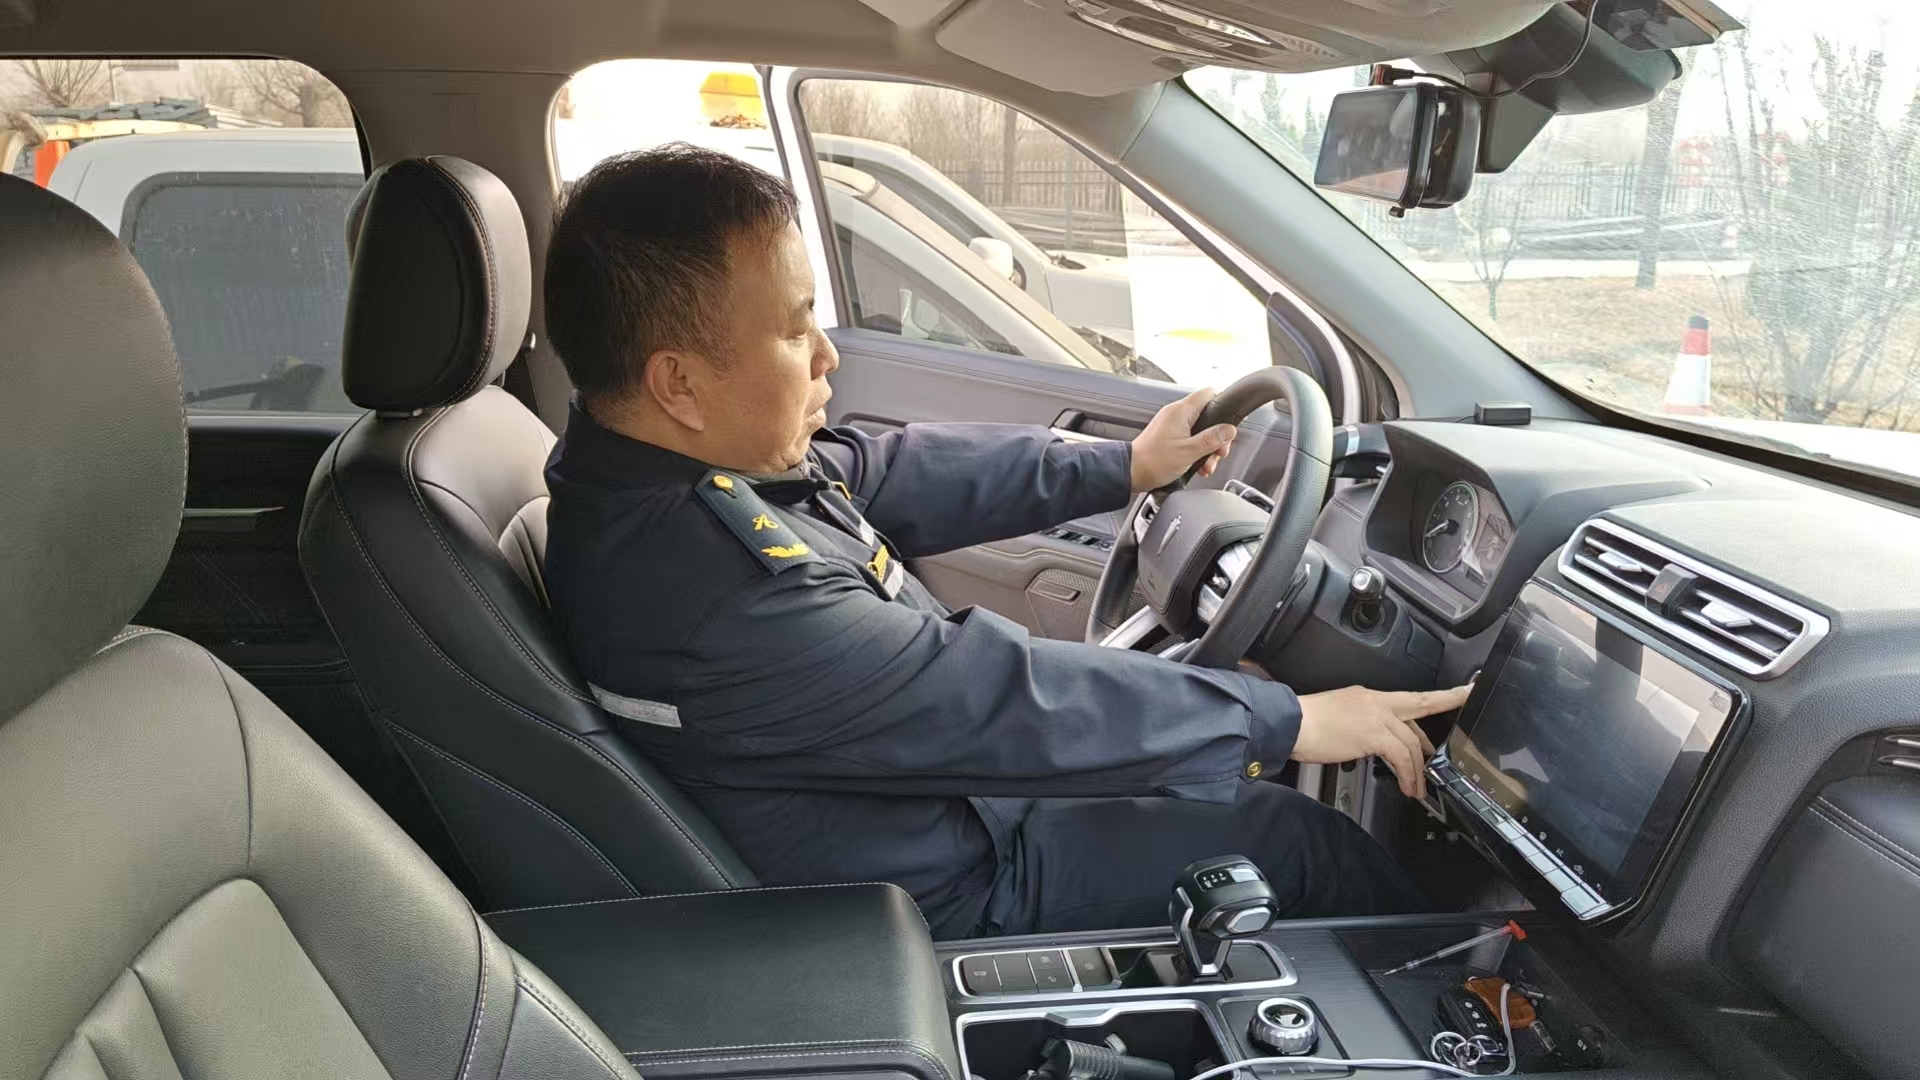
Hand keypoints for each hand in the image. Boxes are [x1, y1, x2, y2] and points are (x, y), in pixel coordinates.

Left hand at [1130, 386, 1236, 491]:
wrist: (1131, 473)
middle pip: (1208, 417)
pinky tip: (1199, 466)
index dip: (1223, 405)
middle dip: (1217, 437)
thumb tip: (1230, 429)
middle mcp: (1177, 414)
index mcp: (1181, 411)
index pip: (1208, 394)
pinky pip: (1191, 439)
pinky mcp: (1170, 437)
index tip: (1229, 423)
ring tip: (1207, 465)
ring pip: (1201, 431)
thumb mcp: (1189, 451)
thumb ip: (1212, 439)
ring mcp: (1173, 425)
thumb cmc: (1153, 461)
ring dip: (1208, 449)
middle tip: (1219, 452)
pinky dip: (1197, 452)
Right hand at [1291, 685, 1472, 799]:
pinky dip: (1407, 773)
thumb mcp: (1341, 714)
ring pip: (1412, 742)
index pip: (1410, 696)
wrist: (1289, 723)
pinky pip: (1401, 756)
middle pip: (1423, 705)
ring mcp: (1376, 715)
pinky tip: (1406, 785)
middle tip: (1464, 718)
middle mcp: (1376, 701)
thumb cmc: (1306, 723)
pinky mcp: (1373, 734)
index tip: (1460, 691)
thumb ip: (1365, 723)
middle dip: (1450, 704)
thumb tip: (1379, 741)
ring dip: (1418, 769)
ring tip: (1416, 788)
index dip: (1439, 696)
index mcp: (1369, 696)